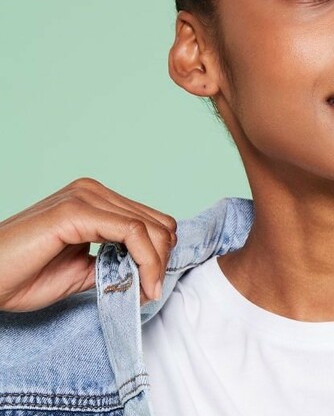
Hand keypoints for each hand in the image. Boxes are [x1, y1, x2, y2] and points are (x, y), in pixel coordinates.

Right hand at [0, 177, 176, 311]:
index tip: (154, 285)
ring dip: (156, 263)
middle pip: (157, 222)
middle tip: (151, 290)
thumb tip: (149, 273)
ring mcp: (84, 196)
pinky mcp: (76, 211)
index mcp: (94, 200)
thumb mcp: (82, 271)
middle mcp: (92, 191)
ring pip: (149, 227)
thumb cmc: (21, 276)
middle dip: (162, 259)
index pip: (150, 220)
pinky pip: (132, 232)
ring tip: (145, 290)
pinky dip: (145, 260)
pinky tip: (141, 283)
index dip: (161, 254)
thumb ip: (115, 264)